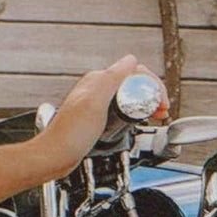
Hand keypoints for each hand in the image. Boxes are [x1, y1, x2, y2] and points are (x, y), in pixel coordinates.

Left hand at [32, 55, 166, 179]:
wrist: (54, 156)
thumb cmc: (70, 134)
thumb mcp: (94, 102)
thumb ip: (111, 79)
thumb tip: (130, 60)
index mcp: (97, 81)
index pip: (135, 72)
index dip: (152, 85)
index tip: (160, 101)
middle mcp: (97, 89)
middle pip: (134, 84)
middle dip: (152, 95)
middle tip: (161, 110)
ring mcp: (97, 104)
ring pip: (130, 97)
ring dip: (147, 104)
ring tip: (157, 115)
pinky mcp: (97, 119)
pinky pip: (122, 110)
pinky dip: (136, 114)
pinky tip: (140, 121)